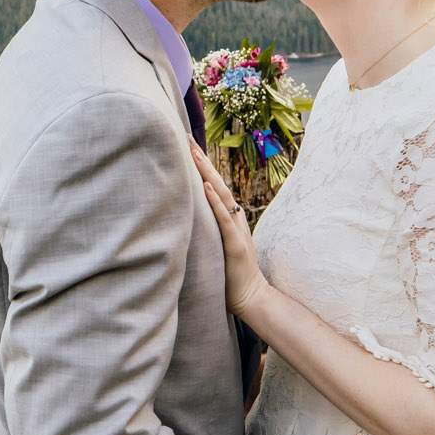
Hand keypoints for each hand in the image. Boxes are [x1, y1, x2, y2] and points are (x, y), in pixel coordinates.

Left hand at [190, 142, 269, 321]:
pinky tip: (206, 186)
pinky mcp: (235, 245)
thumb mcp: (217, 245)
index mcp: (229, 218)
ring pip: (221, 195)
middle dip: (201, 160)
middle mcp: (234, 219)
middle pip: (217, 183)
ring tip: (193, 153)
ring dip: (207, 173)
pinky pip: (224, 219)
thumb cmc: (229, 273)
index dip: (201, 165)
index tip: (187, 145)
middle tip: (185, 137)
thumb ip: (208, 229)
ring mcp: (236, 230)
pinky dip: (215, 202)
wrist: (250, 296)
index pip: (213, 185)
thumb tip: (189, 216)